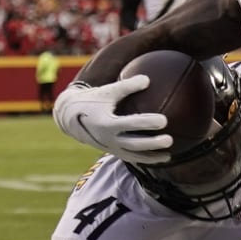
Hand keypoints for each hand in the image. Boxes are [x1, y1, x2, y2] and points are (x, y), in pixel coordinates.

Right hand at [53, 76, 172, 163]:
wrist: (70, 117)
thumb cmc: (92, 100)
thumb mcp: (107, 91)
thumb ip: (126, 86)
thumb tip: (148, 79)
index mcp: (106, 122)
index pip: (130, 124)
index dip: (147, 123)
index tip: (164, 120)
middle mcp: (108, 138)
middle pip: (134, 143)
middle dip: (152, 143)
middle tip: (170, 139)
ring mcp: (109, 147)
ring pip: (133, 155)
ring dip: (150, 157)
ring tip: (168, 156)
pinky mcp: (111, 151)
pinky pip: (130, 158)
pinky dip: (143, 160)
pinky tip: (159, 158)